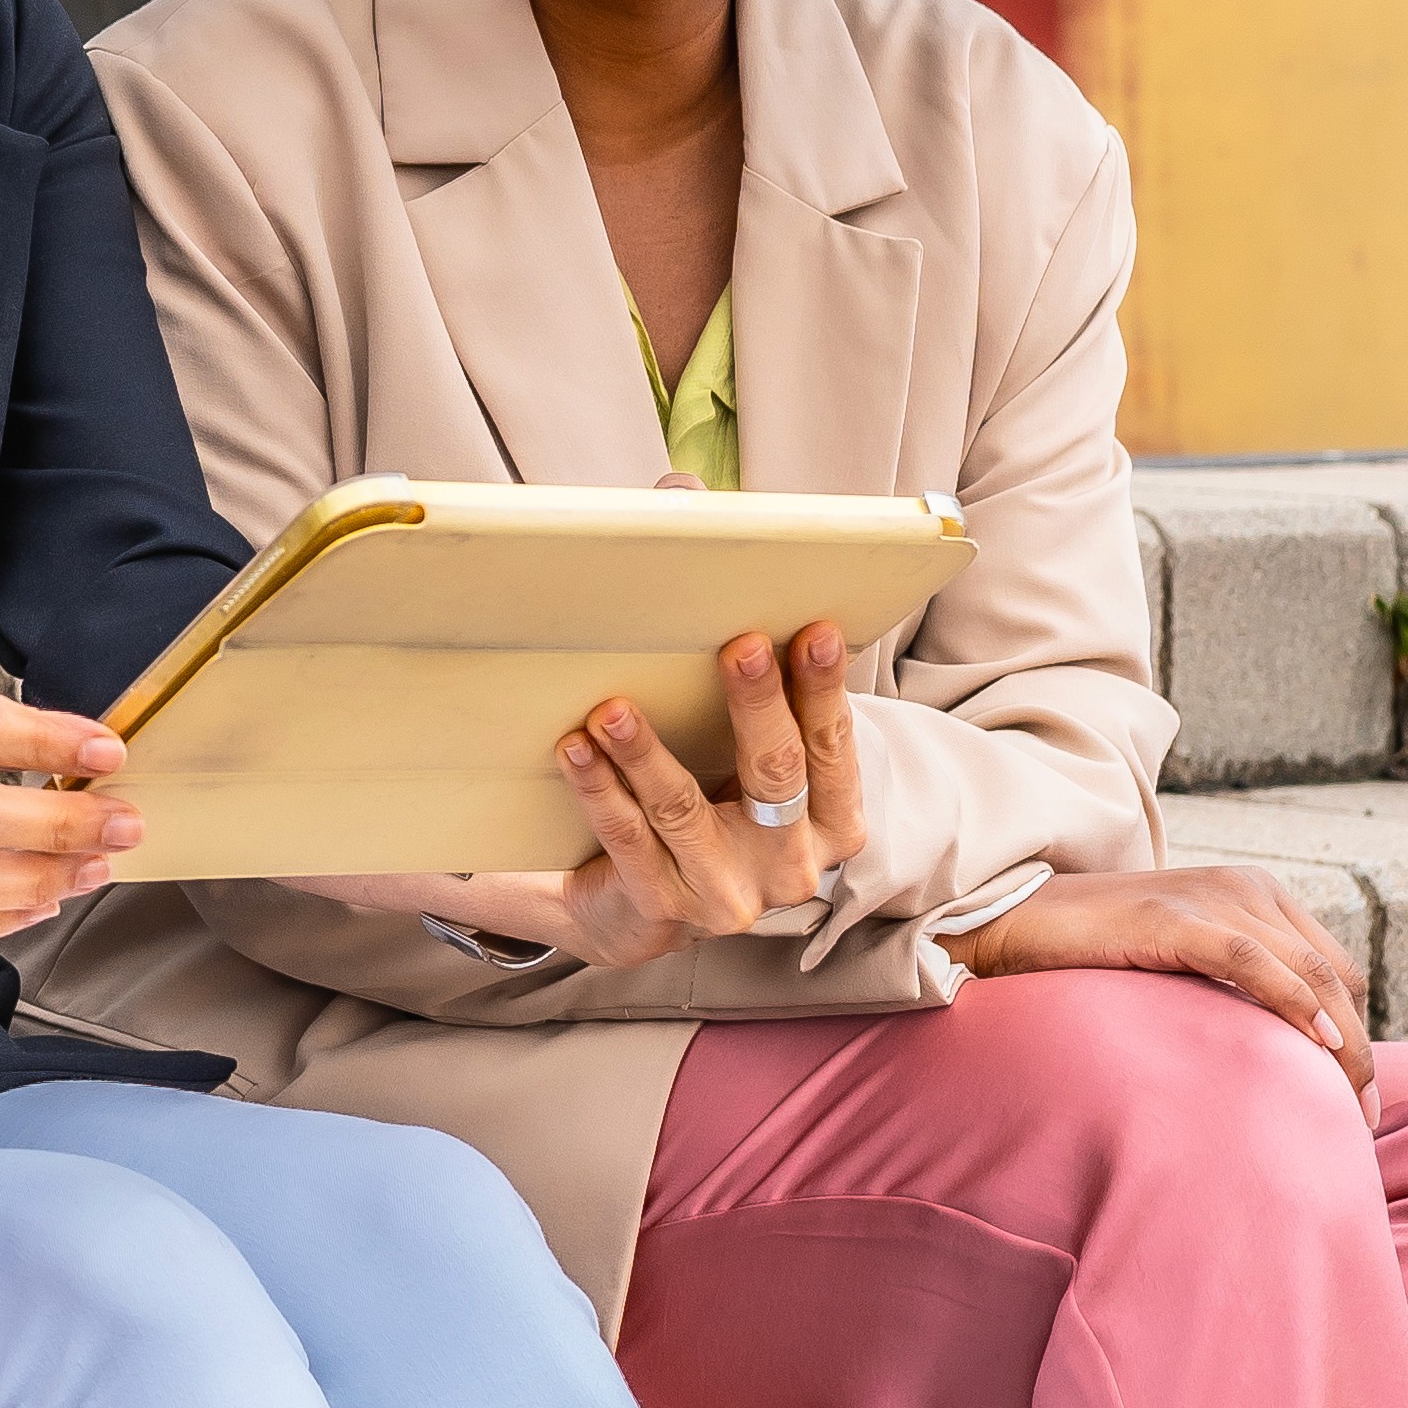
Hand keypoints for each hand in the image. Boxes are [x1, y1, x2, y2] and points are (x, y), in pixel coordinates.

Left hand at [325, 627, 864, 968]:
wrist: (639, 895)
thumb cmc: (707, 783)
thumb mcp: (731, 721)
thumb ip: (722, 618)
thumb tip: (681, 495)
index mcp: (835, 816)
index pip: (836, 744)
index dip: (827, 686)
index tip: (813, 625)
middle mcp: (796, 864)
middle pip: (776, 775)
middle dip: (758, 706)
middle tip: (737, 645)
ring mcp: (730, 897)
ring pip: (690, 812)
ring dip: (648, 756)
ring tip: (610, 707)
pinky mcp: (664, 911)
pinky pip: (629, 843)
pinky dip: (600, 793)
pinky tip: (572, 750)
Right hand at [952, 862, 1377, 1104]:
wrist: (1013, 922)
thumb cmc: (1092, 955)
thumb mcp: (1179, 966)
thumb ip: (1226, 988)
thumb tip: (1272, 1056)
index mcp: (1252, 894)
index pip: (1334, 966)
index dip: (1356, 1030)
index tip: (1355, 1095)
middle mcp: (1246, 887)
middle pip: (1334, 973)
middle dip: (1359, 1047)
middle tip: (1361, 1115)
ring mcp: (1213, 897)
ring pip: (1310, 970)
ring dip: (1343, 1042)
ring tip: (1349, 1103)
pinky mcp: (1178, 918)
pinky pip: (1254, 962)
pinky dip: (1296, 1002)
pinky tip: (1323, 1044)